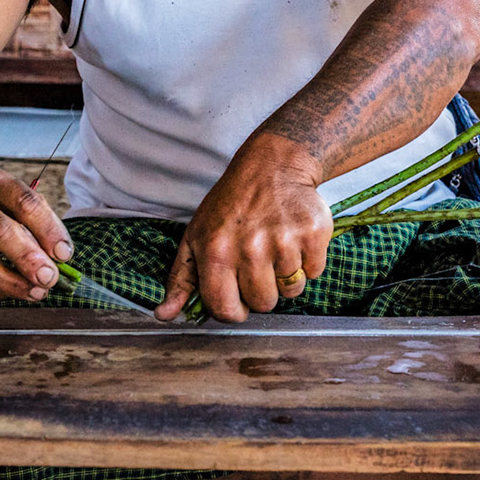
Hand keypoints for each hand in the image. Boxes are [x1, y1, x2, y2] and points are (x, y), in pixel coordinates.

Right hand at [0, 156, 72, 300]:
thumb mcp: (11, 193)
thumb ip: (37, 220)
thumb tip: (60, 257)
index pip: (24, 203)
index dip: (48, 230)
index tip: (64, 253)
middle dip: (28, 259)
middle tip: (50, 277)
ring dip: (13, 284)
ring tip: (36, 292)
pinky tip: (13, 291)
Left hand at [160, 134, 332, 322]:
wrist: (272, 165)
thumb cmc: (231, 204)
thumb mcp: (196, 236)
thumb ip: (181, 279)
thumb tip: (164, 315)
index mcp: (217, 252)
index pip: (226, 309)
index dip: (233, 309)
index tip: (238, 297)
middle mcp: (250, 248)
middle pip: (263, 304)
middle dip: (262, 289)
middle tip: (259, 260)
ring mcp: (284, 240)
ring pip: (291, 290)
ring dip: (287, 275)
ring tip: (277, 246)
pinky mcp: (313, 233)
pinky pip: (314, 272)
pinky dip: (308, 260)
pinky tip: (295, 237)